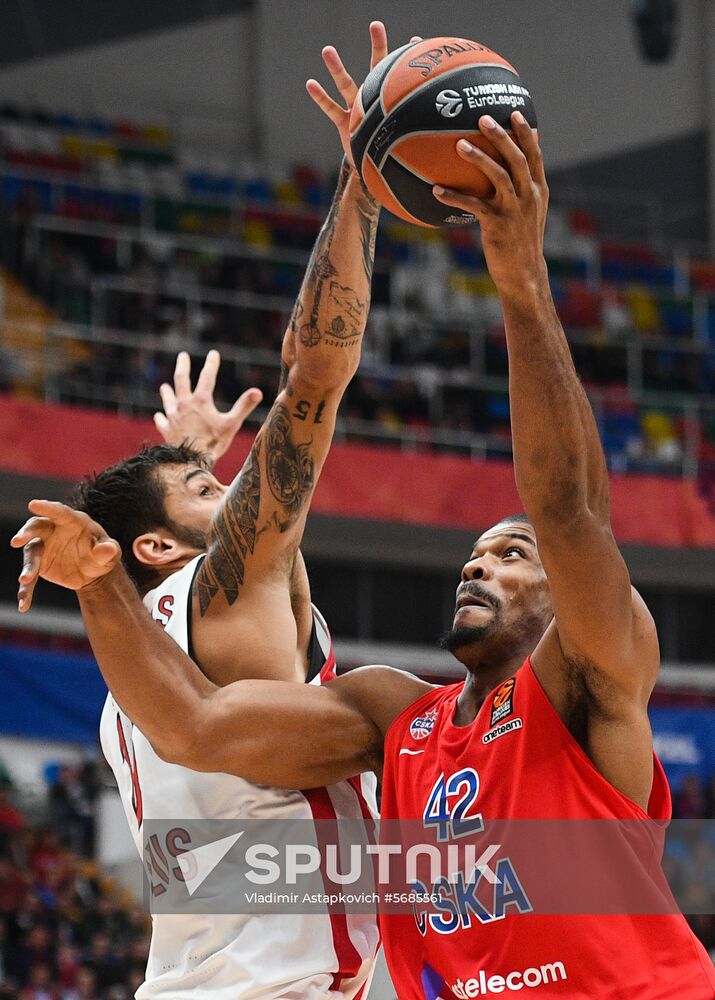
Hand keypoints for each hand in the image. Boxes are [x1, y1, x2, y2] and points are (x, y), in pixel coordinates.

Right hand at [11, 501, 121, 611]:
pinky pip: (31, 576)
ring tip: (26, 581)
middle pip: (36, 527)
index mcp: (73, 522)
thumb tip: (109, 548)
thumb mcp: (110, 554)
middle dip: (26, 533)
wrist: (94, 574)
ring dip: (28, 566)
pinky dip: (27, 590)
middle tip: (16, 542)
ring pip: (31, 553)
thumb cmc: (103, 555)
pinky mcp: (40, 564)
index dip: (47, 508)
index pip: (60, 513)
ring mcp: (44, 546)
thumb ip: (108, 550)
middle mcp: (54, 531)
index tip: (33, 504)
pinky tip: (24, 604)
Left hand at [154, 350, 261, 462]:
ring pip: (168, 399)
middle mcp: (184, 404)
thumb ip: (244, 406)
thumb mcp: (232, 424)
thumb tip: (258, 391)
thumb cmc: (213, 443)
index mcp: (201, 401)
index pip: (207, 376)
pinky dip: (160, 417)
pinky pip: (161, 420)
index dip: (211, 364)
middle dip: (183, 366)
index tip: (213, 354)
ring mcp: (173, 416)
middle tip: (183, 356)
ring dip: (167, 392)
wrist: (190, 461)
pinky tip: (159, 416)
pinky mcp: (166, 429)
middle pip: (181, 379)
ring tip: (164, 386)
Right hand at [306, 22, 420, 166]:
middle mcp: (376, 100)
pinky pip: (330, 109)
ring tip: (327, 50)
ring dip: (336, 68)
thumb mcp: (416, 148)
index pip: (404, 76)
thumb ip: (432, 139)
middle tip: (376, 25)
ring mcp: (357, 109)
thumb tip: (462, 138)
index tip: (418, 41)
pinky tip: (310, 84)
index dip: (410, 59)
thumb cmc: (397, 156)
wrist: (376, 171)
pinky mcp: (344, 124)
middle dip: (377, 47)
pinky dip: (321, 97)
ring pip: (346, 84)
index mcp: (393, 102)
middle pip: (376, 68)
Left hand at [433, 112, 548, 291]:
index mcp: (539, 191)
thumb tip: (503, 174)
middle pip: (517, 159)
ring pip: (499, 176)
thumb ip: (520, 192)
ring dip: (479, 158)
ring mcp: (514, 210)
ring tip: (460, 144)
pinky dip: (454, 197)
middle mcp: (529, 196)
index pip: (535, 156)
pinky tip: (436, 190)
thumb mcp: (528, 214)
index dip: (525, 134)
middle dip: (502, 137)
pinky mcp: (497, 225)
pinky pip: (473, 205)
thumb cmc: (520, 243)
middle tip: (483, 119)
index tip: (516, 113)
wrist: (524, 274)